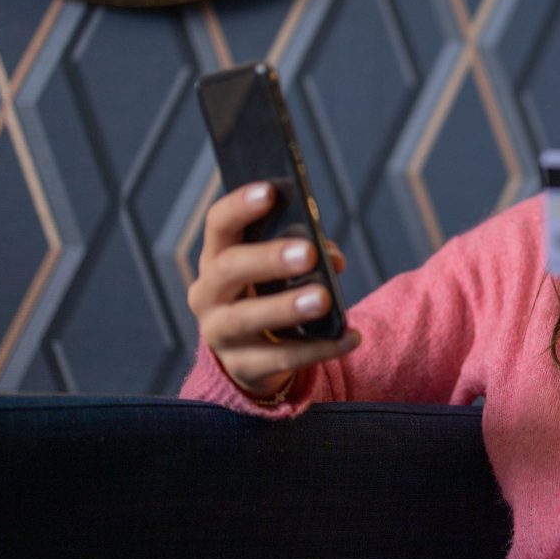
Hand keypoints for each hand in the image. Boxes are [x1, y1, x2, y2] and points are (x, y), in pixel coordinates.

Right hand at [186, 181, 360, 396]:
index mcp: (217, 257)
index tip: (271, 191)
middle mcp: (208, 293)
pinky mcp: (244, 368)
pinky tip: (351, 336)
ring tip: (323, 298)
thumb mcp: (279, 270)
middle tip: (306, 253)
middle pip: (229, 269)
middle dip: (268, 258)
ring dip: (287, 307)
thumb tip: (333, 259)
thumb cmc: (270, 294)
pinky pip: (281, 358)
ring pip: (247, 318)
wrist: (254, 355)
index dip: (240, 206)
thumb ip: (302, 255)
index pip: (219, 224)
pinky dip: (320, 348)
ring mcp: (221, 334)